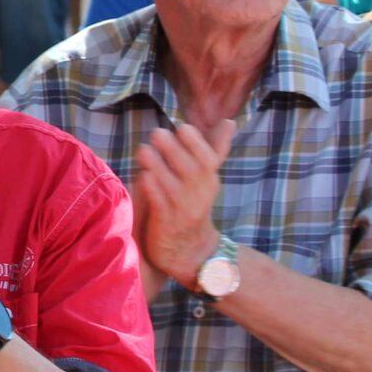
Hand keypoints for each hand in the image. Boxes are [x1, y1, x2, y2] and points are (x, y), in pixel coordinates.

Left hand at [132, 119, 236, 284]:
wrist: (190, 250)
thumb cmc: (193, 204)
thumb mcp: (207, 178)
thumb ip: (214, 149)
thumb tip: (229, 122)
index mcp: (209, 179)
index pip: (208, 157)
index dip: (195, 141)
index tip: (182, 127)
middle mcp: (199, 193)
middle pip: (190, 168)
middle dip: (172, 148)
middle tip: (157, 133)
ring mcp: (182, 208)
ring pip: (170, 183)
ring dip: (156, 164)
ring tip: (143, 150)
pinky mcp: (165, 221)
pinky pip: (158, 201)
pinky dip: (150, 187)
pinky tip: (141, 175)